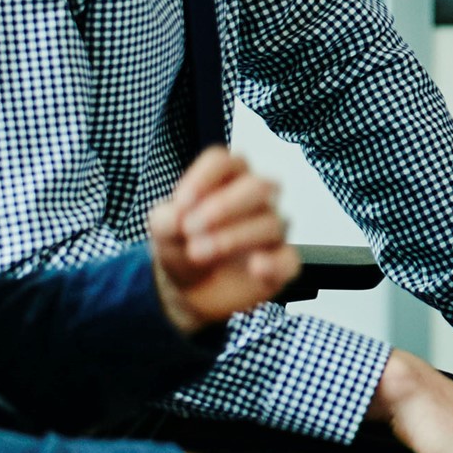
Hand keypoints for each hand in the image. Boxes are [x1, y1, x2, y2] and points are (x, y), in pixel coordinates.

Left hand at [146, 145, 301, 333]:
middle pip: (258, 186)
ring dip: (234, 237)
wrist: (189, 290)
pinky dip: (274, 263)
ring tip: (198, 253)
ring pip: (272, 222)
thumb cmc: (182, 246)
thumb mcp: (163, 231)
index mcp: (227, 179)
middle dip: (224, 206)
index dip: (204, 178)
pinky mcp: (280, 264)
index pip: (225, 162)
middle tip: (191, 228)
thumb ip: (166, 219)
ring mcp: (272, 231)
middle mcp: (256, 199)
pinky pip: (288, 260)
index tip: (182, 203)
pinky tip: (255, 267)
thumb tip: (180, 217)